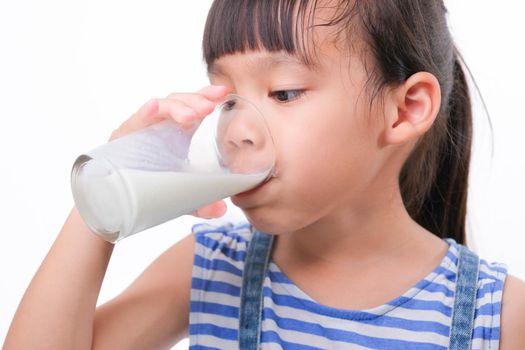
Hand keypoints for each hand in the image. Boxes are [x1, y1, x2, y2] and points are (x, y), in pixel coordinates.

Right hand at [110, 85, 229, 218]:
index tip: (224, 93)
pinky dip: (146, 113)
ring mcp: (142, 128)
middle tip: (210, 106)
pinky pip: (136, 119)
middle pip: (179, 102)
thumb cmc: (149, 189)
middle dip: (196, 100)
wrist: (114, 203)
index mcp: (176, 132)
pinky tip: (155, 108)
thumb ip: (201, 202)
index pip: (194, 107)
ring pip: (161, 106)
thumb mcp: (181, 196)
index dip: (207, 97)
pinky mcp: (124, 135)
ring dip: (178, 107)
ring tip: (193, 115)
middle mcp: (160, 126)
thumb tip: (221, 211)